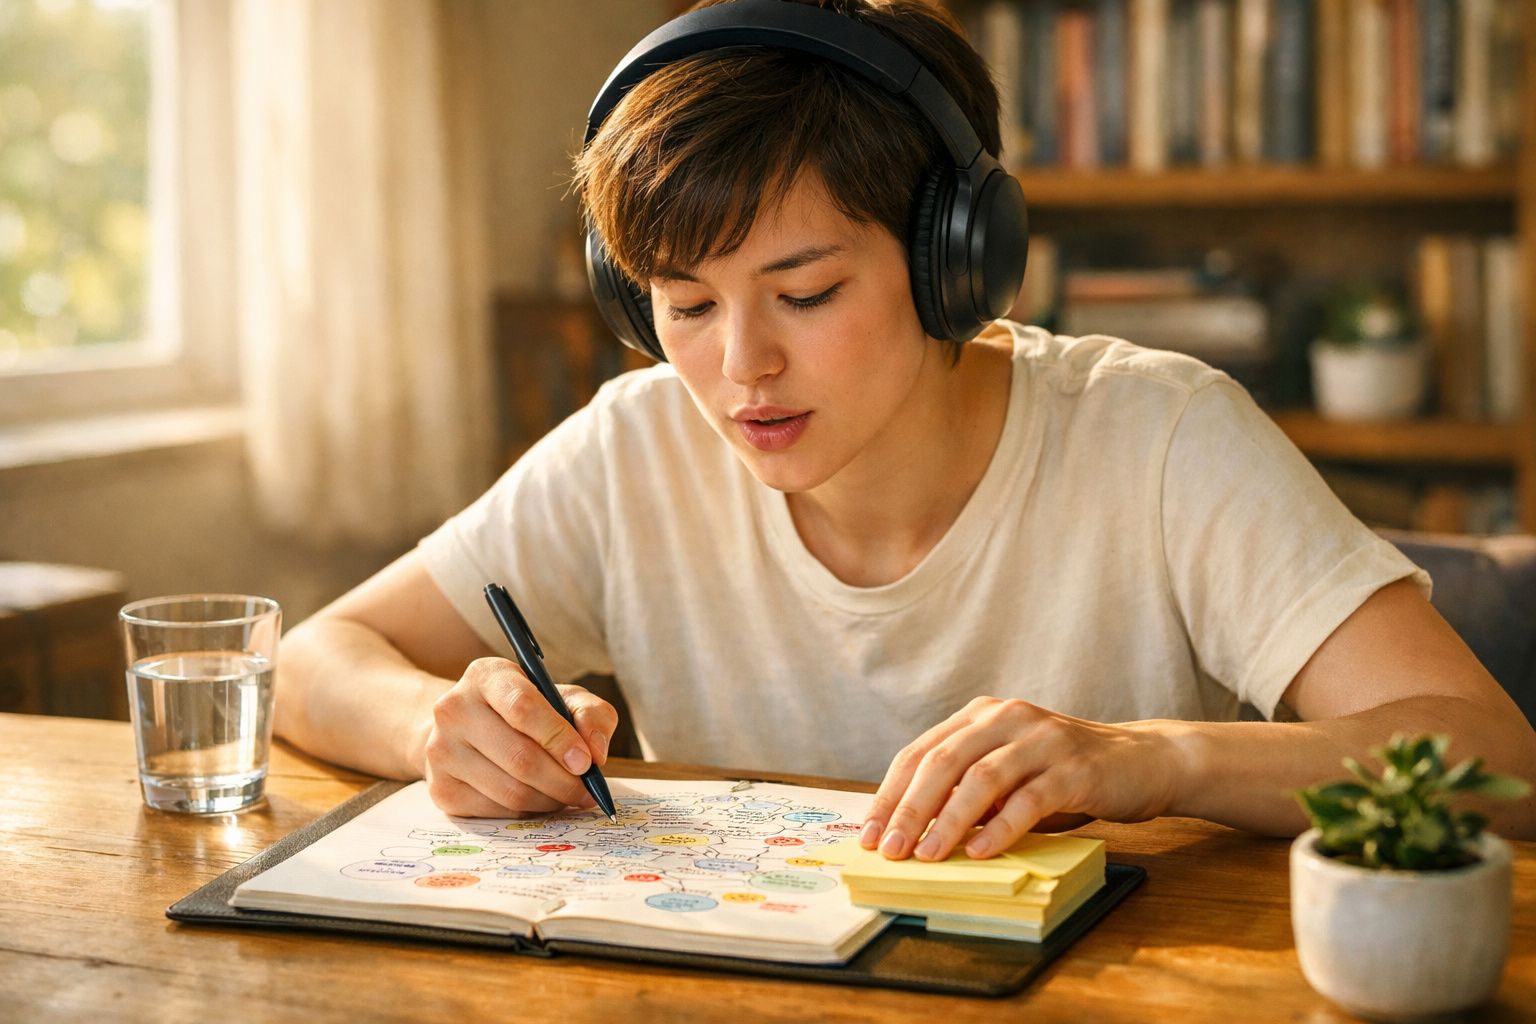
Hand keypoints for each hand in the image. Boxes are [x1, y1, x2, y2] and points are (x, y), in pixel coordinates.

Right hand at [422, 657, 617, 816]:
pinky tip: (538, 799)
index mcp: (486, 676)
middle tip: (587, 790)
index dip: (559, 738)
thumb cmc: (524, 710)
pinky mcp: (441, 788)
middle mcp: (454, 710)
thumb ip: (590, 714)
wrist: (464, 728)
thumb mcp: (561, 697)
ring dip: (550, 800)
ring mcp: (441, 751)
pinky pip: (496, 811)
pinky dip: (527, 811)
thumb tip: (596, 753)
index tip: (586, 761)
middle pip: (519, 757)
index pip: (523, 707)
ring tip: (568, 794)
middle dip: (563, 780)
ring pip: (510, 791)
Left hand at [860, 697, 1180, 860]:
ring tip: (929, 854)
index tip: (870, 832)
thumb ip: (967, 790)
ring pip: (981, 778)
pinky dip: (1001, 827)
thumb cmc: (1064, 774)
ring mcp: (1042, 740)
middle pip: (943, 762)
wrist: (1143, 761)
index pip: (920, 751)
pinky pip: (1028, 799)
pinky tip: (981, 851)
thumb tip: (913, 834)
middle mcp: (1007, 718)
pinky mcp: (1074, 768)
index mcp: (981, 715)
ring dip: (949, 820)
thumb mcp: (1009, 773)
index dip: (891, 793)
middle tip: (891, 849)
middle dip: (910, 808)